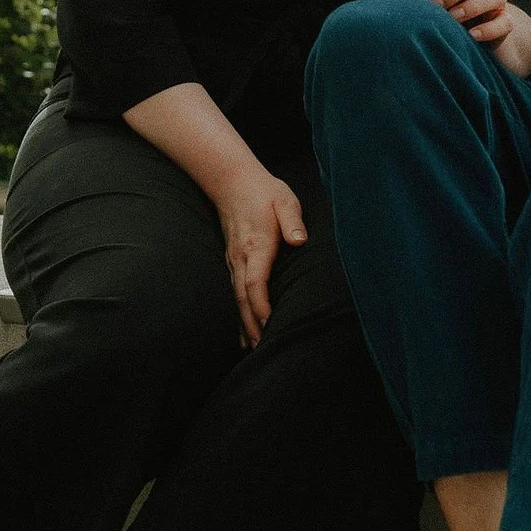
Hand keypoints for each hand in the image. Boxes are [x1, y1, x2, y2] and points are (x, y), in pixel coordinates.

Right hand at [212, 163, 307, 344]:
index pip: (255, 281)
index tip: (268, 322)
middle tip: (262, 349)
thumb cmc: (264, 191)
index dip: (261, 304)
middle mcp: (241, 257)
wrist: (231, 180)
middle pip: (243, 297)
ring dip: (244, 323)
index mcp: (256, 245)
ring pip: (236, 298)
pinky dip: (238, 313)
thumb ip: (293, 220)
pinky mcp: (232, 260)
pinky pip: (233, 292)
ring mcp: (233, 260)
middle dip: (252, 324)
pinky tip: (242, 330)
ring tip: (252, 348)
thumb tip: (299, 240)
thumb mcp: (285, 200)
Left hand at [412, 0, 530, 76]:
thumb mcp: (431, 4)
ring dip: (473, 6)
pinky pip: (505, 22)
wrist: (472, 34)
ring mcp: (496, 0)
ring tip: (454, 20)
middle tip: (436, 7)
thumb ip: (422, 1)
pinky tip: (472, 36)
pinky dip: (489, 28)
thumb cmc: (442, 14)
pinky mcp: (506, 21)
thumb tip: (409, 7)